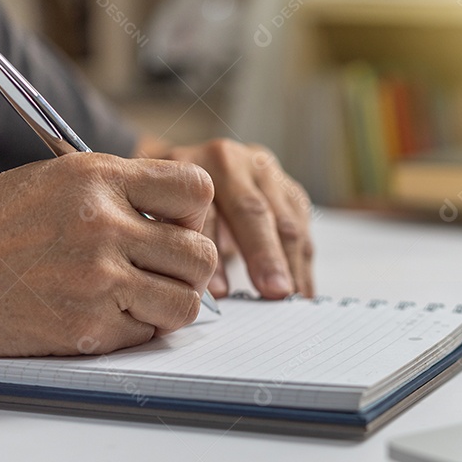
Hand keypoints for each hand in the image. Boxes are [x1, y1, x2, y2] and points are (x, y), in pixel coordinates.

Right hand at [0, 153, 217, 358]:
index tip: (178, 225)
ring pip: (186, 303)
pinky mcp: (87, 328)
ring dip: (171, 304)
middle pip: (201, 255)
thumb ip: (118, 190)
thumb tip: (179, 213)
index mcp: (97, 178)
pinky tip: (102, 314)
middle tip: (164, 271)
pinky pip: (147, 334)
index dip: (195, 212)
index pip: (196, 188)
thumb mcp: (53, 179)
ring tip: (141, 297)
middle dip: (191, 268)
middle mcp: (104, 226)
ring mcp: (98, 280)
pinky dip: (134, 330)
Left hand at [162, 139, 314, 298]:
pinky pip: (302, 227)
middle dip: (267, 255)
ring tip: (293, 299)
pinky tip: (302, 290)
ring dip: (292, 263)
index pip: (209, 210)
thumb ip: (174, 245)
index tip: (221, 293)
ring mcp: (266, 173)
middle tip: (275, 293)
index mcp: (193, 166)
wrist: (180, 177)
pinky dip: (303, 262)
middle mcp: (234, 162)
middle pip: (254, 210)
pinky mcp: (288, 190)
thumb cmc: (166, 207)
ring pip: (286, 220)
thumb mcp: (158, 217)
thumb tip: (201, 296)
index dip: (215, 252)